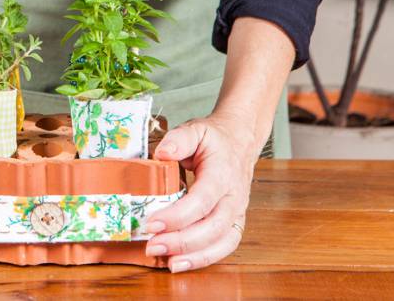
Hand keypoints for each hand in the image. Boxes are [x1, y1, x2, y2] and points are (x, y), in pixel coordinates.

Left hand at [144, 114, 256, 271]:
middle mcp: (234, 197)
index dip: (177, 216)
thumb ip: (178, 139)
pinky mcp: (234, 222)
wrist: (241, 140)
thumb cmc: (214, 138)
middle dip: (181, 241)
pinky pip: (225, 246)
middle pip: (212, 227)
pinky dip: (205, 259)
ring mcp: (237, 212)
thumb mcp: (195, 129)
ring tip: (167, 263)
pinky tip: (181, 263)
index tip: (152, 223)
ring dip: (194, 256)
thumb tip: (161, 153)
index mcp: (223, 174)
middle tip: (152, 246)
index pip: (202, 200)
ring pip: (222, 242)